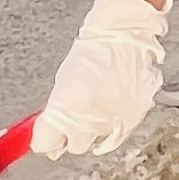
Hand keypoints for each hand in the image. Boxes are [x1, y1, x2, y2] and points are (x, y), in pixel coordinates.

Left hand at [36, 0, 167, 154]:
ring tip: (97, 108)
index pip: (44, 143)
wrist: (126, 33)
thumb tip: (50, 135)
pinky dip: (114, 126)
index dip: (44, 140)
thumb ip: (56, 111)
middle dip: (71, 136)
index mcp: (64, 108)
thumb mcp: (64, 80)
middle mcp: (87, 119)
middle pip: (73, 146)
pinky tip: (111, 112)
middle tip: (73, 120)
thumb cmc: (93, 48)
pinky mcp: (133, 118)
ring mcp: (112, 120)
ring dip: (94, 130)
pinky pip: (119, 134)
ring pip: (97, 142)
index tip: (45, 136)